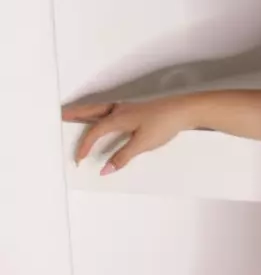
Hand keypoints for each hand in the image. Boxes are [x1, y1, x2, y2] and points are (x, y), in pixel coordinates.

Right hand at [62, 95, 198, 174]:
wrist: (186, 109)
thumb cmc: (165, 123)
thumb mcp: (143, 144)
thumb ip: (122, 157)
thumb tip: (105, 169)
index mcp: (118, 117)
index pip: (94, 132)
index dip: (83, 146)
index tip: (78, 159)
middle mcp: (120, 108)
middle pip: (91, 111)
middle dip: (74, 114)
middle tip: (59, 117)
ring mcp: (129, 105)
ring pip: (101, 107)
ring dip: (87, 111)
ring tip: (75, 116)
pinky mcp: (138, 106)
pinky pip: (111, 108)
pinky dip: (100, 111)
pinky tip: (103, 117)